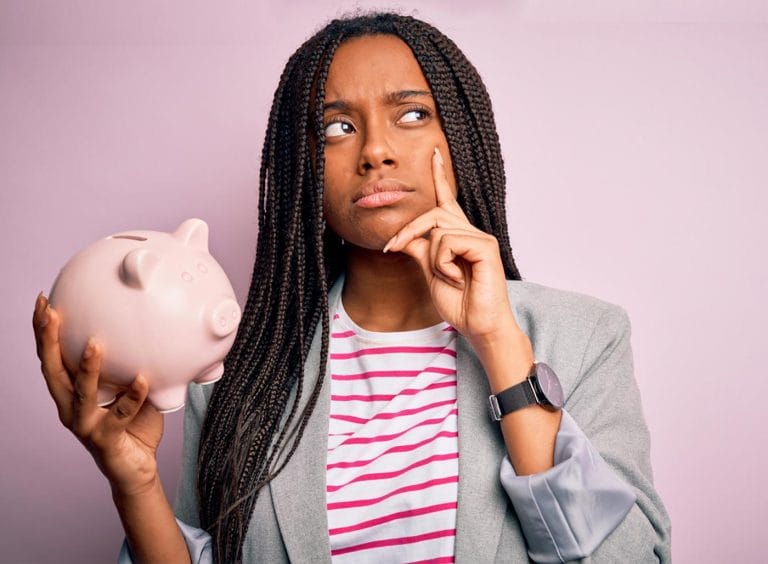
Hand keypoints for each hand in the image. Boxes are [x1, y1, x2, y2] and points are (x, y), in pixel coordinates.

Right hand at [32, 293, 162, 496]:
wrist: (136, 468)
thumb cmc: (132, 424)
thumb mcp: (131, 387)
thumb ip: (132, 363)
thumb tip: (150, 328)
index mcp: (71, 393)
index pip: (51, 357)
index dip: (43, 331)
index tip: (43, 301)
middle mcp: (70, 408)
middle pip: (52, 371)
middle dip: (49, 341)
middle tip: (51, 313)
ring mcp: (85, 425)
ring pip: (80, 393)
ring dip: (86, 368)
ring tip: (94, 343)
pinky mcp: (105, 439)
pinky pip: (121, 414)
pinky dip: (132, 396)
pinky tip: (142, 379)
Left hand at [383, 148, 525, 350]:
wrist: (478, 325)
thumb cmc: (460, 303)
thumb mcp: (430, 273)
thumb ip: (420, 250)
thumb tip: (403, 235)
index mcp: (458, 236)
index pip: (446, 200)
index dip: (438, 176)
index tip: (433, 153)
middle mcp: (470, 232)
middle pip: (432, 214)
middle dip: (408, 231)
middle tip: (393, 248)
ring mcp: (480, 237)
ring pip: (437, 230)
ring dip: (432, 259)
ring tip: (447, 278)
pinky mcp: (485, 246)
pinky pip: (447, 242)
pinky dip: (443, 264)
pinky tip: (456, 278)